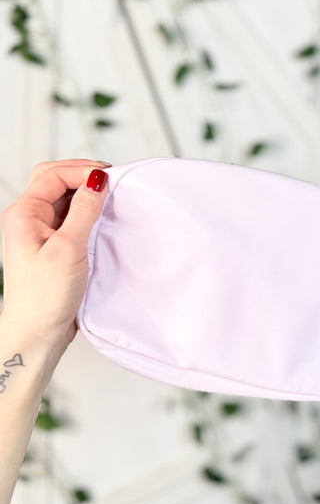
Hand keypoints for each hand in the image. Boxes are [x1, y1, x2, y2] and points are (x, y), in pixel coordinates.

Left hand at [0, 159, 110, 357]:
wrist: (37, 333)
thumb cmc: (45, 296)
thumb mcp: (68, 248)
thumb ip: (83, 211)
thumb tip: (98, 179)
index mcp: (23, 213)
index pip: (54, 174)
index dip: (83, 170)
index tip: (112, 178)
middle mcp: (29, 218)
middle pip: (55, 179)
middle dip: (83, 175)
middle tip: (112, 181)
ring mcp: (41, 231)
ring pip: (65, 197)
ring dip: (86, 194)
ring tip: (111, 199)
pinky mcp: (54, 245)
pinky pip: (71, 217)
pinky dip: (88, 212)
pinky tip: (103, 219)